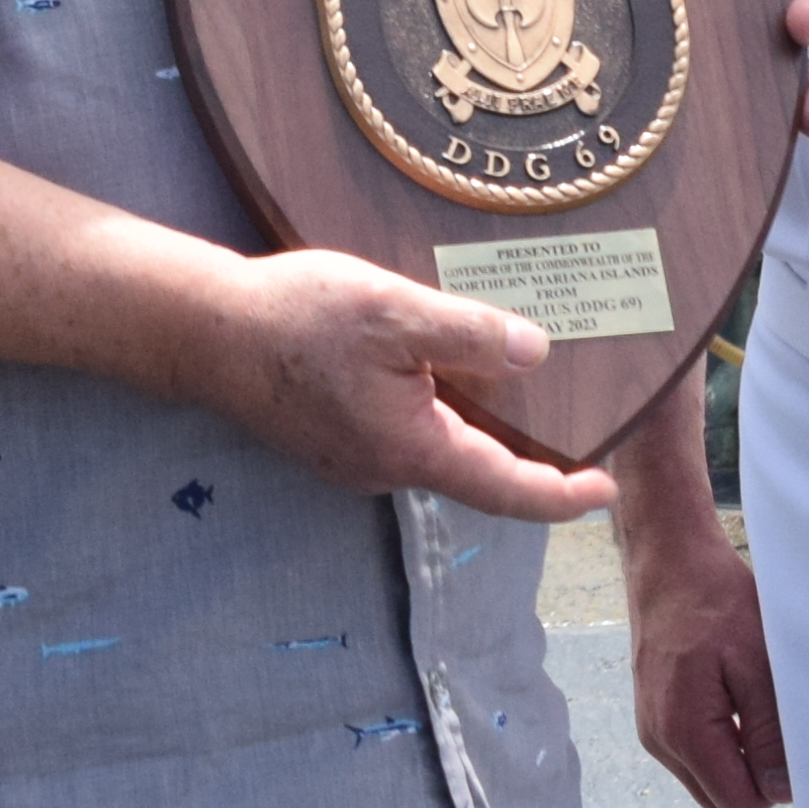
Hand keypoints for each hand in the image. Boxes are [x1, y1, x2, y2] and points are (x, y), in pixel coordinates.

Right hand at [190, 248, 613, 521]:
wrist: (202, 331)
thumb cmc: (296, 319)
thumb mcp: (394, 312)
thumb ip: (469, 335)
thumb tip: (538, 352)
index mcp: (413, 449)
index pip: (506, 490)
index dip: (562, 496)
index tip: (606, 492)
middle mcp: (387, 469)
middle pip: (476, 473)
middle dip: (528, 456)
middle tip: (578, 426)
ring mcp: (355, 459)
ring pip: (437, 450)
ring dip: (480, 428)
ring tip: (518, 387)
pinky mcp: (332, 439)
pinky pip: (404, 434)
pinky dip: (438, 412)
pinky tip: (440, 370)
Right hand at [609, 381, 786, 807]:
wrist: (668, 560)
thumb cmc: (717, 602)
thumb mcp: (758, 662)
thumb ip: (770, 732)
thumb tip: (782, 791)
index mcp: (685, 732)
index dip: (774, 786)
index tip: (791, 740)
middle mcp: (660, 741)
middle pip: (722, 803)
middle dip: (756, 778)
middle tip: (778, 723)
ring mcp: (652, 730)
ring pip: (709, 782)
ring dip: (739, 758)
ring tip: (755, 703)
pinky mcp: (654, 717)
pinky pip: (696, 756)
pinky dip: (722, 741)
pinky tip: (735, 697)